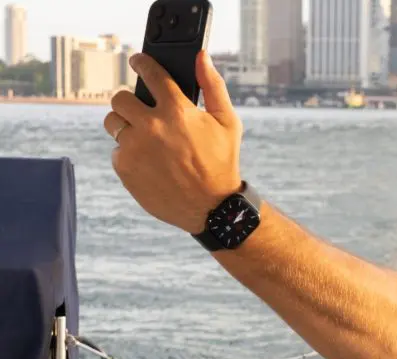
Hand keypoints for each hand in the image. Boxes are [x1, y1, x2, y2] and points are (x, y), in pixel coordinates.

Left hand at [103, 50, 243, 233]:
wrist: (211, 207)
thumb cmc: (222, 162)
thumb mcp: (227, 123)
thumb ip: (213, 86)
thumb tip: (200, 57)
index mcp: (177, 110)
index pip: (149, 73)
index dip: (142, 63)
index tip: (138, 61)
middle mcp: (151, 126)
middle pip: (119, 98)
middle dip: (130, 101)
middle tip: (142, 111)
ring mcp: (134, 148)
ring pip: (112, 122)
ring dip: (125, 125)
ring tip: (144, 137)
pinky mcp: (124, 168)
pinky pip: (116, 150)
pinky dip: (129, 153)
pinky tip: (149, 161)